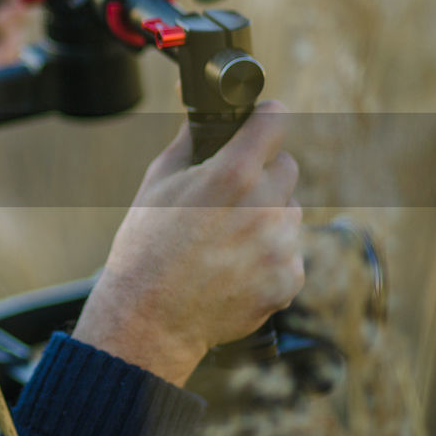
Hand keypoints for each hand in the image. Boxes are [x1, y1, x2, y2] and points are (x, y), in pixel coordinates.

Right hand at [72, 101, 304, 387]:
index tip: (261, 122)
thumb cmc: (145, 248)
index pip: (275, 121)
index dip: (266, 118)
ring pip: (288, 214)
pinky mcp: (289, 280)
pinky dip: (268, 259)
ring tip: (225, 242)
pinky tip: (234, 269)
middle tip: (229, 197)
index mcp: (232, 175)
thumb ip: (190, 143)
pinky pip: (289, 255)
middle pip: (286, 168)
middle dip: (262, 175)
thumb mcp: (156, 183)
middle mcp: (265, 206)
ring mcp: (281, 246)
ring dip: (267, 219)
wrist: (149, 318)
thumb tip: (206, 116)